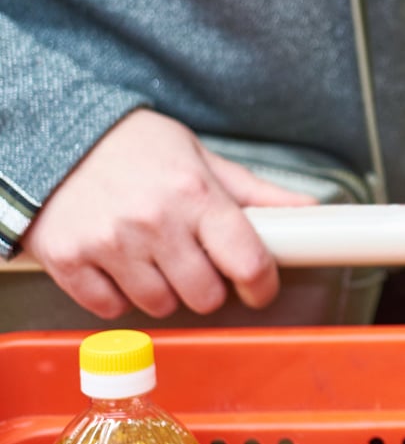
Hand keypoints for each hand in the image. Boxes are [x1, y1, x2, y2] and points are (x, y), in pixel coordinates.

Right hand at [23, 108, 316, 318]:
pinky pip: (110, 309)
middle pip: (205, 296)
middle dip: (209, 288)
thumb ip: (254, 193)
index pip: (248, 262)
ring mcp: (109, 243)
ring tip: (156, 259)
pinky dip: (120, 297)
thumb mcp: (202, 159)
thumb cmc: (136, 146)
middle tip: (198, 265)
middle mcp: (154, 221)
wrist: (58, 134)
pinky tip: (121, 266)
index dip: (262, 286)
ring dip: (165, 293)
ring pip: (159, 306)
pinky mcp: (69, 260)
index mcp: (196, 194)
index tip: (260, 288)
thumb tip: (308, 209)